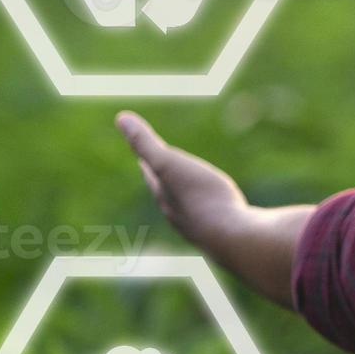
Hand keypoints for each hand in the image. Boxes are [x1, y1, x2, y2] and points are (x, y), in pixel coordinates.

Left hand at [116, 111, 247, 250]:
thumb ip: (145, 143)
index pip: (151, 176)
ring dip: (190, 199)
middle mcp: (180, 215)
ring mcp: (203, 227)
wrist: (233, 237)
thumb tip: (120, 117)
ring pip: (191, 210)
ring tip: (193, 192)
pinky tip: (225, 213)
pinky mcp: (226, 234)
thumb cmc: (202, 196)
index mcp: (165, 196)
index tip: (142, 156)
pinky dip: (216, 211)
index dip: (147, 163)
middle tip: (162, 171)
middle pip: (167, 194)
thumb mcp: (169, 163)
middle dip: (164, 183)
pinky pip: (218, 219)